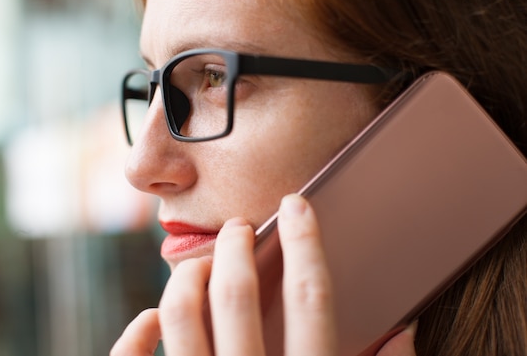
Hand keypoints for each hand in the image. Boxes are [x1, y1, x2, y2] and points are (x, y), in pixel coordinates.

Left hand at [110, 194, 416, 355]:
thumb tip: (401, 330)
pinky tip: (148, 319)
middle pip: (236, 294)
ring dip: (185, 276)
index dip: (306, 244)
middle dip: (235, 246)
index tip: (296, 205)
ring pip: (180, 314)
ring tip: (197, 264)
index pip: (313, 300)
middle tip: (238, 228)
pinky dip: (135, 332)